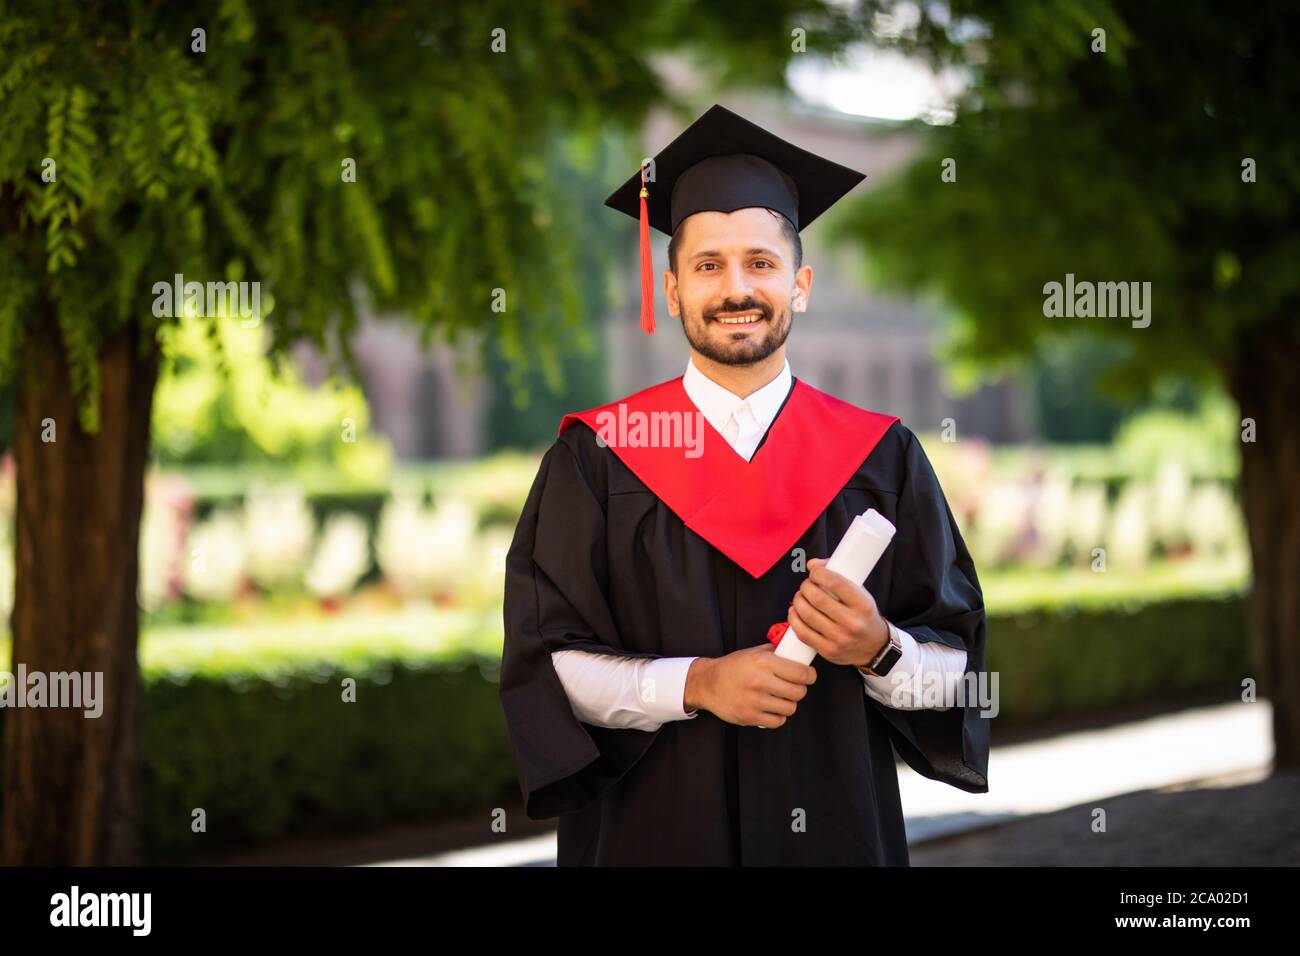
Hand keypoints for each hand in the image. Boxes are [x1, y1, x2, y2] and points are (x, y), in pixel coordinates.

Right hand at [684, 644, 816, 727]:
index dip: (809, 676)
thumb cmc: (733, 667)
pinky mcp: (749, 717)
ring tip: (780, 698)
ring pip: (790, 708)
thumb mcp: (753, 653)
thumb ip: (776, 653)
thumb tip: (799, 655)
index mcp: (763, 662)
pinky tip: (771, 708)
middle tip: (794, 687)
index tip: (809, 676)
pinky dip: (777, 716)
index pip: (801, 673)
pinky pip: (777, 721)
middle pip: (798, 692)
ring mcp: (754, 701)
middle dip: (799, 690)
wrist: (707, 683)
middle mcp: (760, 681)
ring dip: (788, 704)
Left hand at [787, 558, 888, 667]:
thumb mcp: (860, 594)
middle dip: (806, 587)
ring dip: (798, 601)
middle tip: (806, 585)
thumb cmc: (864, 616)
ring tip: (800, 596)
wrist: (874, 648)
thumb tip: (812, 564)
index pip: (836, 583)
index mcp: (863, 605)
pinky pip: (803, 633)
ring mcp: (840, 639)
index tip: (815, 572)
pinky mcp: (828, 651)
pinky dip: (794, 619)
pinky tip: (795, 611)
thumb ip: (838, 577)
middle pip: (818, 599)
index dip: (819, 573)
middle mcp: (852, 623)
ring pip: (807, 615)